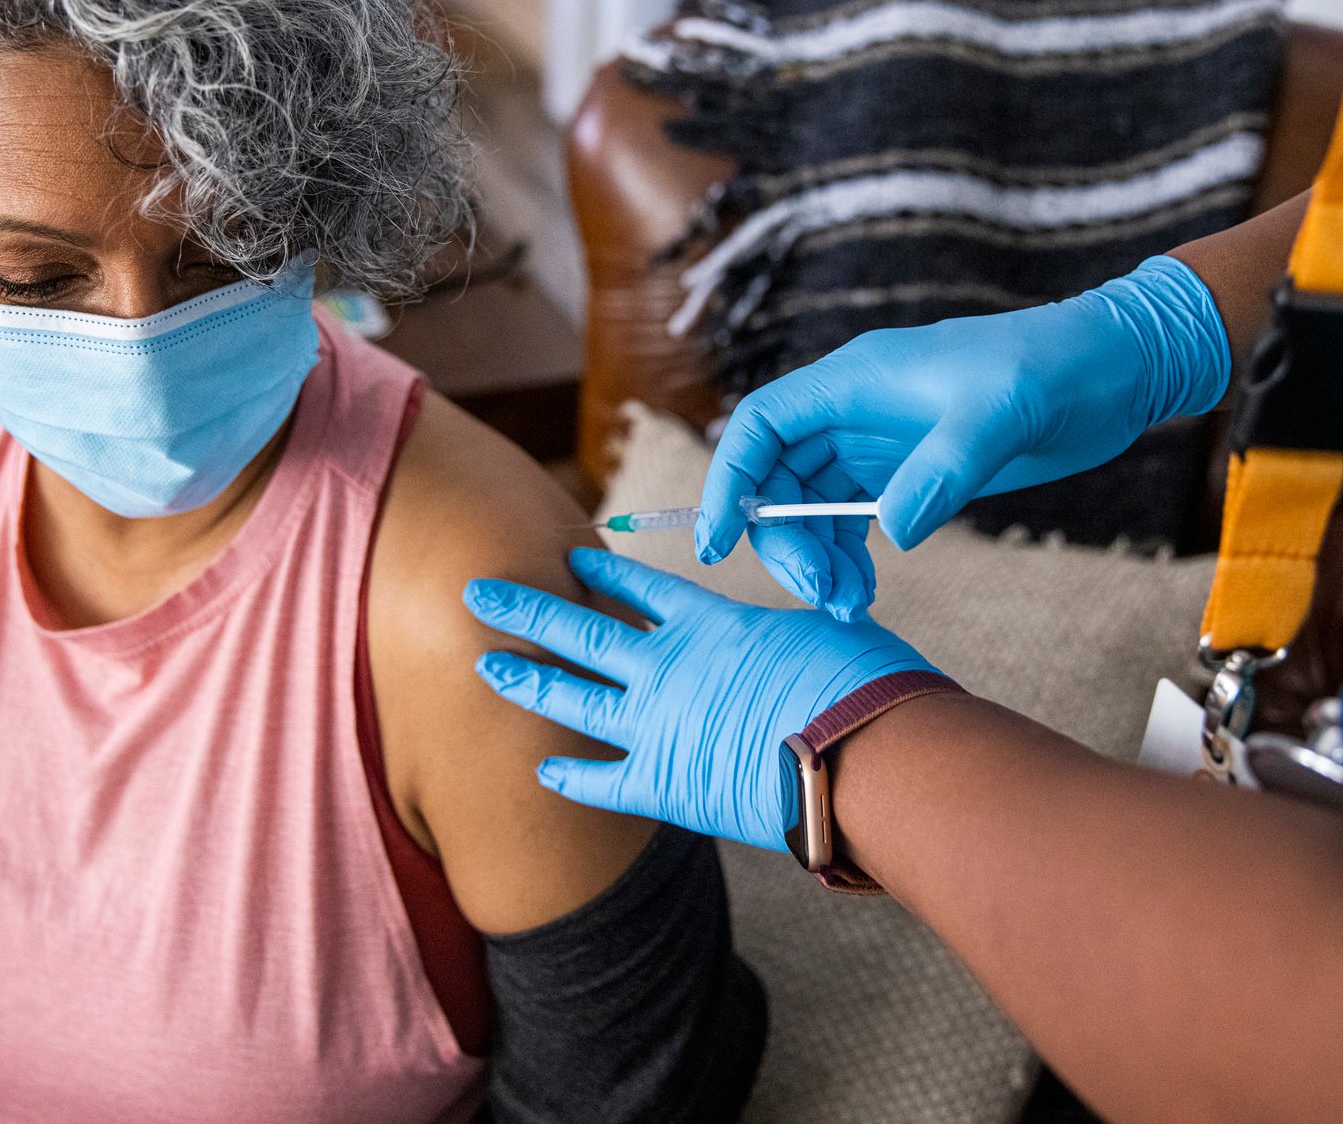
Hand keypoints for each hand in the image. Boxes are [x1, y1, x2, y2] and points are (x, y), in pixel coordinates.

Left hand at [464, 547, 946, 851]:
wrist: (864, 757)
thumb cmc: (863, 687)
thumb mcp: (824, 631)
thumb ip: (790, 630)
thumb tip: (804, 631)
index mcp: (709, 622)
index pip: (639, 588)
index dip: (601, 573)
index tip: (569, 558)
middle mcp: (667, 666)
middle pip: (577, 630)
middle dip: (524, 609)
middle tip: (477, 593)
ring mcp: (656, 725)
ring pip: (570, 697)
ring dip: (525, 680)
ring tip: (485, 666)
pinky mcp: (664, 785)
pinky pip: (600, 781)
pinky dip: (569, 776)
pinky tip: (540, 769)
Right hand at [697, 255, 1230, 614]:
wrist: (1113, 366)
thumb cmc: (1053, 368)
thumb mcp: (999, 415)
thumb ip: (942, 471)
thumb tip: (888, 533)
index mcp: (854, 380)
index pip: (761, 428)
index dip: (730, 483)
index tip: (721, 544)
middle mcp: (853, 410)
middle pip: (777, 477)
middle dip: (784, 541)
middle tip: (823, 595)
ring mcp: (879, 442)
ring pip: (810, 506)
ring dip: (816, 558)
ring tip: (851, 606)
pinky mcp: (910, 471)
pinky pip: (850, 519)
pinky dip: (847, 558)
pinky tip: (865, 592)